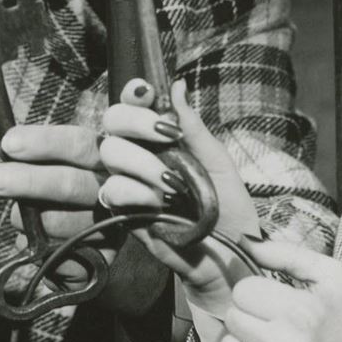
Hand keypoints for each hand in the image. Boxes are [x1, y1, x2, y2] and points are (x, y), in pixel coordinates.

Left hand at [0, 123, 103, 245]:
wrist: (81, 235)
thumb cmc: (52, 183)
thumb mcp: (34, 150)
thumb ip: (6, 132)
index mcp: (102, 154)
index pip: (79, 144)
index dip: (44, 143)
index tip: (8, 143)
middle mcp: (115, 187)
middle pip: (73, 184)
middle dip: (29, 182)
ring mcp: (112, 224)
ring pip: (67, 223)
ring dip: (32, 222)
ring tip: (15, 217)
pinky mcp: (105, 256)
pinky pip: (65, 256)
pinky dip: (41, 249)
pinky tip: (32, 241)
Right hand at [99, 80, 258, 317]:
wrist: (230, 256)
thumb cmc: (230, 210)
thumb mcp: (218, 162)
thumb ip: (193, 127)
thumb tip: (177, 84)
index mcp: (164, 141)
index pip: (136, 106)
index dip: (135, 95)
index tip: (147, 92)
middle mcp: (142, 157)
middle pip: (113, 122)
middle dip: (136, 121)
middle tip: (167, 136)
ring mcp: (131, 184)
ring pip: (110, 154)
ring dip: (142, 163)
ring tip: (170, 184)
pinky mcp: (124, 213)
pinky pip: (111, 190)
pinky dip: (134, 192)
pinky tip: (156, 204)